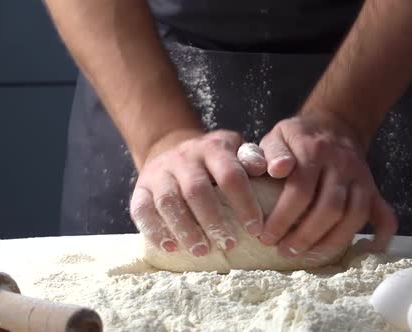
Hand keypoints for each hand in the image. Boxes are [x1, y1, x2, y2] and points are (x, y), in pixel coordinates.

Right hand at [130, 129, 262, 255]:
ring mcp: (159, 173)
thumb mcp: (235, 151)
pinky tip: (170, 247)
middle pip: (196, 190)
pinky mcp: (140, 189)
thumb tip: (272, 169)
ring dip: (186, 229)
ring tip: (202, 251)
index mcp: (212, 148)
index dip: (244, 203)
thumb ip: (253, 159)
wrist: (170, 147)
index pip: (230, 174)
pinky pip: (142, 210)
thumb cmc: (214, 159)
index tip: (255, 229)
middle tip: (229, 245)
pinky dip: (155, 231)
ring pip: (169, 201)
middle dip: (213, 220)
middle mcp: (183, 158)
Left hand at [238, 112, 396, 262]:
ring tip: (308, 258)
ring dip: (331, 242)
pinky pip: (384, 215)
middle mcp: (342, 165)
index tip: (266, 236)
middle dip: (305, 236)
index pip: (300, 191)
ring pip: (354, 216)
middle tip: (284, 251)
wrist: (336, 124)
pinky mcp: (374, 189)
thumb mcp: (278, 136)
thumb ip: (271, 152)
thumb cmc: (299, 137)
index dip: (282, 218)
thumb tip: (276, 169)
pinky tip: (365, 252)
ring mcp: (362, 178)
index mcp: (314, 151)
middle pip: (329, 208)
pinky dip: (379, 237)